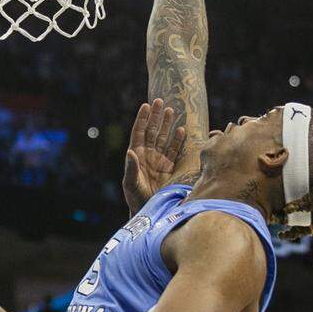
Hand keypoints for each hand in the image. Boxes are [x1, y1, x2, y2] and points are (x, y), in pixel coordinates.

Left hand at [122, 99, 185, 214]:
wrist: (148, 210)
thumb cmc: (135, 197)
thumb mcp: (131, 183)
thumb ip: (131, 167)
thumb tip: (130, 151)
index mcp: (137, 155)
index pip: (139, 133)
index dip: (142, 119)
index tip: (146, 105)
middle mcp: (148, 155)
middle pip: (152, 131)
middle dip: (156, 116)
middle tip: (160, 100)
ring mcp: (159, 160)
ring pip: (163, 138)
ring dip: (167, 124)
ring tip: (171, 110)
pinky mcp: (169, 167)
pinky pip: (174, 150)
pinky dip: (178, 140)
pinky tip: (182, 130)